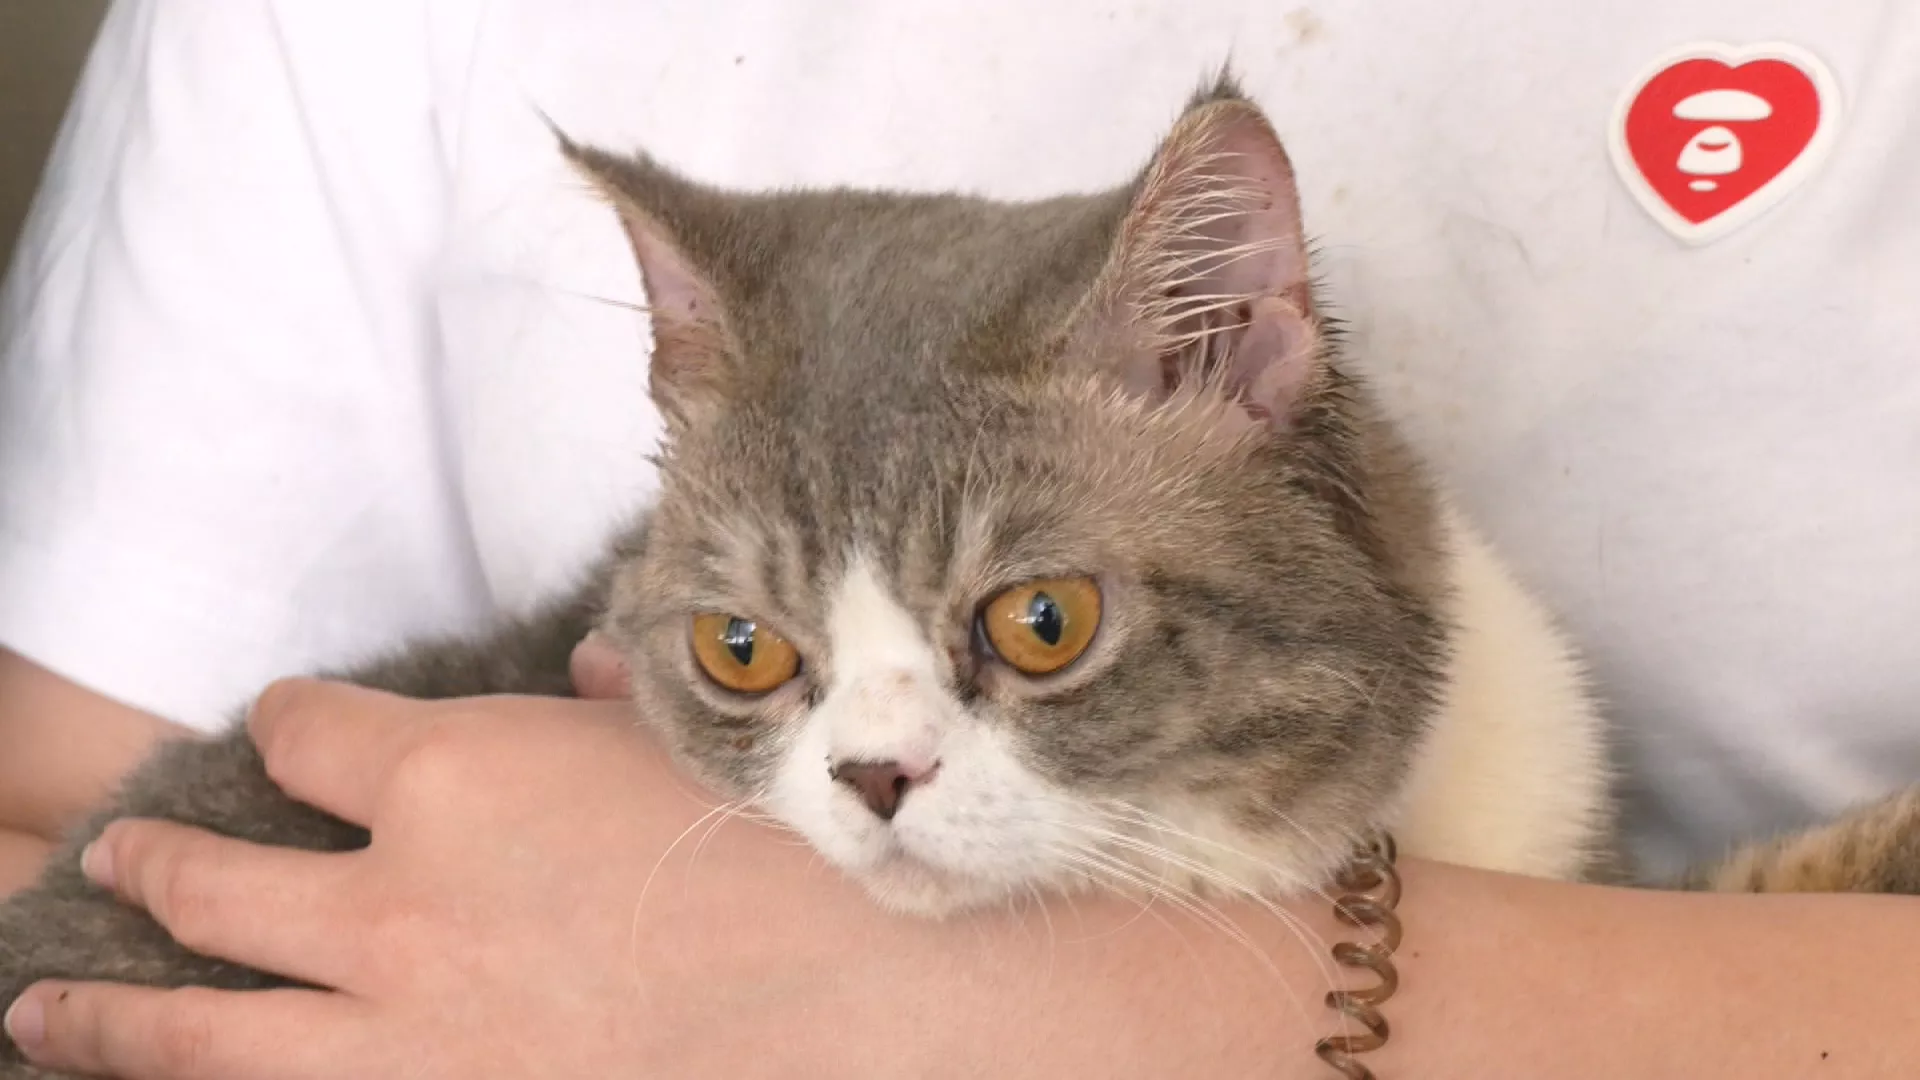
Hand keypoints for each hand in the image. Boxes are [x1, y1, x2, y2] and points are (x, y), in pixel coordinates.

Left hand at [1, 654, 959, 1078]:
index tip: (293, 730)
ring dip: (105, 1017)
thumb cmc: (779, 856)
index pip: (308, 730)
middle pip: (214, 880)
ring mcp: (395, 1038)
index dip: (293, 725)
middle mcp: (389, 906)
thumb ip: (609, 704)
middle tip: (116, 857)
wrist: (856, 1006)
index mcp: (449, 775)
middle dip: (155, 862)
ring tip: (42, 1012)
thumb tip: (584, 674)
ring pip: (194, 1030)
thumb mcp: (684, 747)